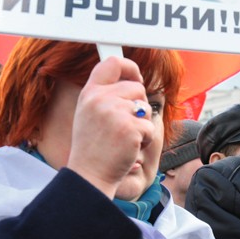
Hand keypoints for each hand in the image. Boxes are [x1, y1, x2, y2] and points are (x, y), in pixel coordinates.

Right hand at [66, 56, 151, 198]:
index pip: (112, 64)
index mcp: (90, 93)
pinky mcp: (130, 128)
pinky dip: (144, 140)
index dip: (129, 67)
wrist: (90, 175)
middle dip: (139, 106)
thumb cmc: (93, 148)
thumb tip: (132, 81)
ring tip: (123, 138)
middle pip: (136, 87)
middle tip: (126, 125)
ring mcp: (115, 113)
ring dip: (142, 125)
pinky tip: (128, 148)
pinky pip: (150, 127)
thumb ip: (105, 95)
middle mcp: (100, 99)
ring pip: (145, 108)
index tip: (137, 77)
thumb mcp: (89, 114)